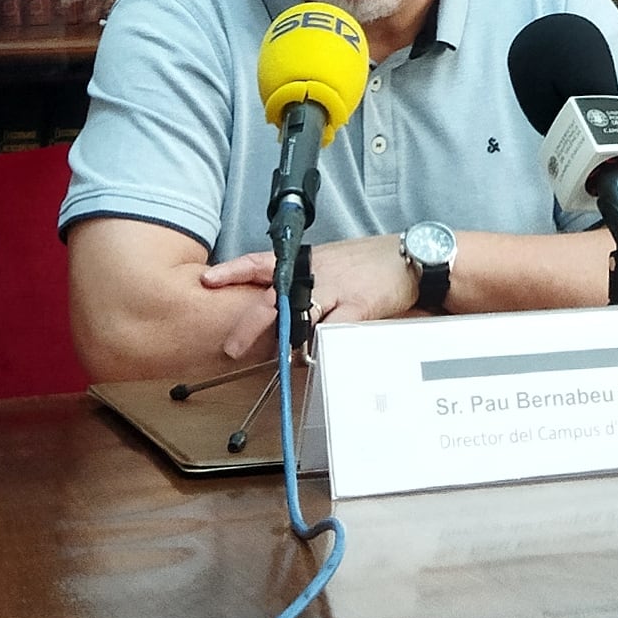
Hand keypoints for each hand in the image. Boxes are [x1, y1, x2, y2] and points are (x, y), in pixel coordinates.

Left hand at [193, 241, 404, 357]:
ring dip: (287, 343)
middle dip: (250, 325)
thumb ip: (305, 283)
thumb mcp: (329, 263)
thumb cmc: (367, 263)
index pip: (260, 263)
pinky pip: (334, 331)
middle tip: (233, 348)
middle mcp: (315, 273)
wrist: (410, 256)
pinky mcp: (358, 305)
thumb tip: (279, 309)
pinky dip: (323, 348)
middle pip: (273, 298)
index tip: (207, 280)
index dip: (232, 271)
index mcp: (304, 261)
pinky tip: (317, 360)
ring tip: (277, 361)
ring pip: (301, 317)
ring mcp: (336, 289)